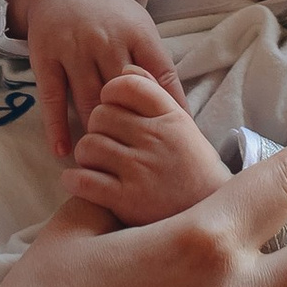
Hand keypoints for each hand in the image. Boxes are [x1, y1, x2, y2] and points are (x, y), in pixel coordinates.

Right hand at [11, 0, 179, 154]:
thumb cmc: (110, 14)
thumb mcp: (139, 28)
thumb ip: (156, 66)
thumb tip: (180, 113)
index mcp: (137, 34)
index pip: (160, 76)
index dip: (170, 110)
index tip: (176, 140)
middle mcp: (107, 41)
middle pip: (123, 95)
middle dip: (130, 128)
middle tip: (138, 159)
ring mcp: (74, 49)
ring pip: (88, 99)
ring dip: (96, 132)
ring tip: (103, 161)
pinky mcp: (46, 57)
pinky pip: (52, 98)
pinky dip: (57, 127)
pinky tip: (63, 150)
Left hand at [69, 69, 228, 223]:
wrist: (212, 217)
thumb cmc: (193, 169)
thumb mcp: (183, 127)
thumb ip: (156, 96)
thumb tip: (126, 69)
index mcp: (171, 118)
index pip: (128, 85)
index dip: (110, 92)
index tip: (110, 105)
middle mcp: (156, 139)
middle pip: (101, 115)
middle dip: (95, 127)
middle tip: (103, 141)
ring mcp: (141, 170)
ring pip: (89, 145)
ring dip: (85, 155)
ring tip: (93, 163)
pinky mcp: (127, 200)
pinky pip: (84, 180)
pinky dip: (74, 180)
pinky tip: (79, 182)